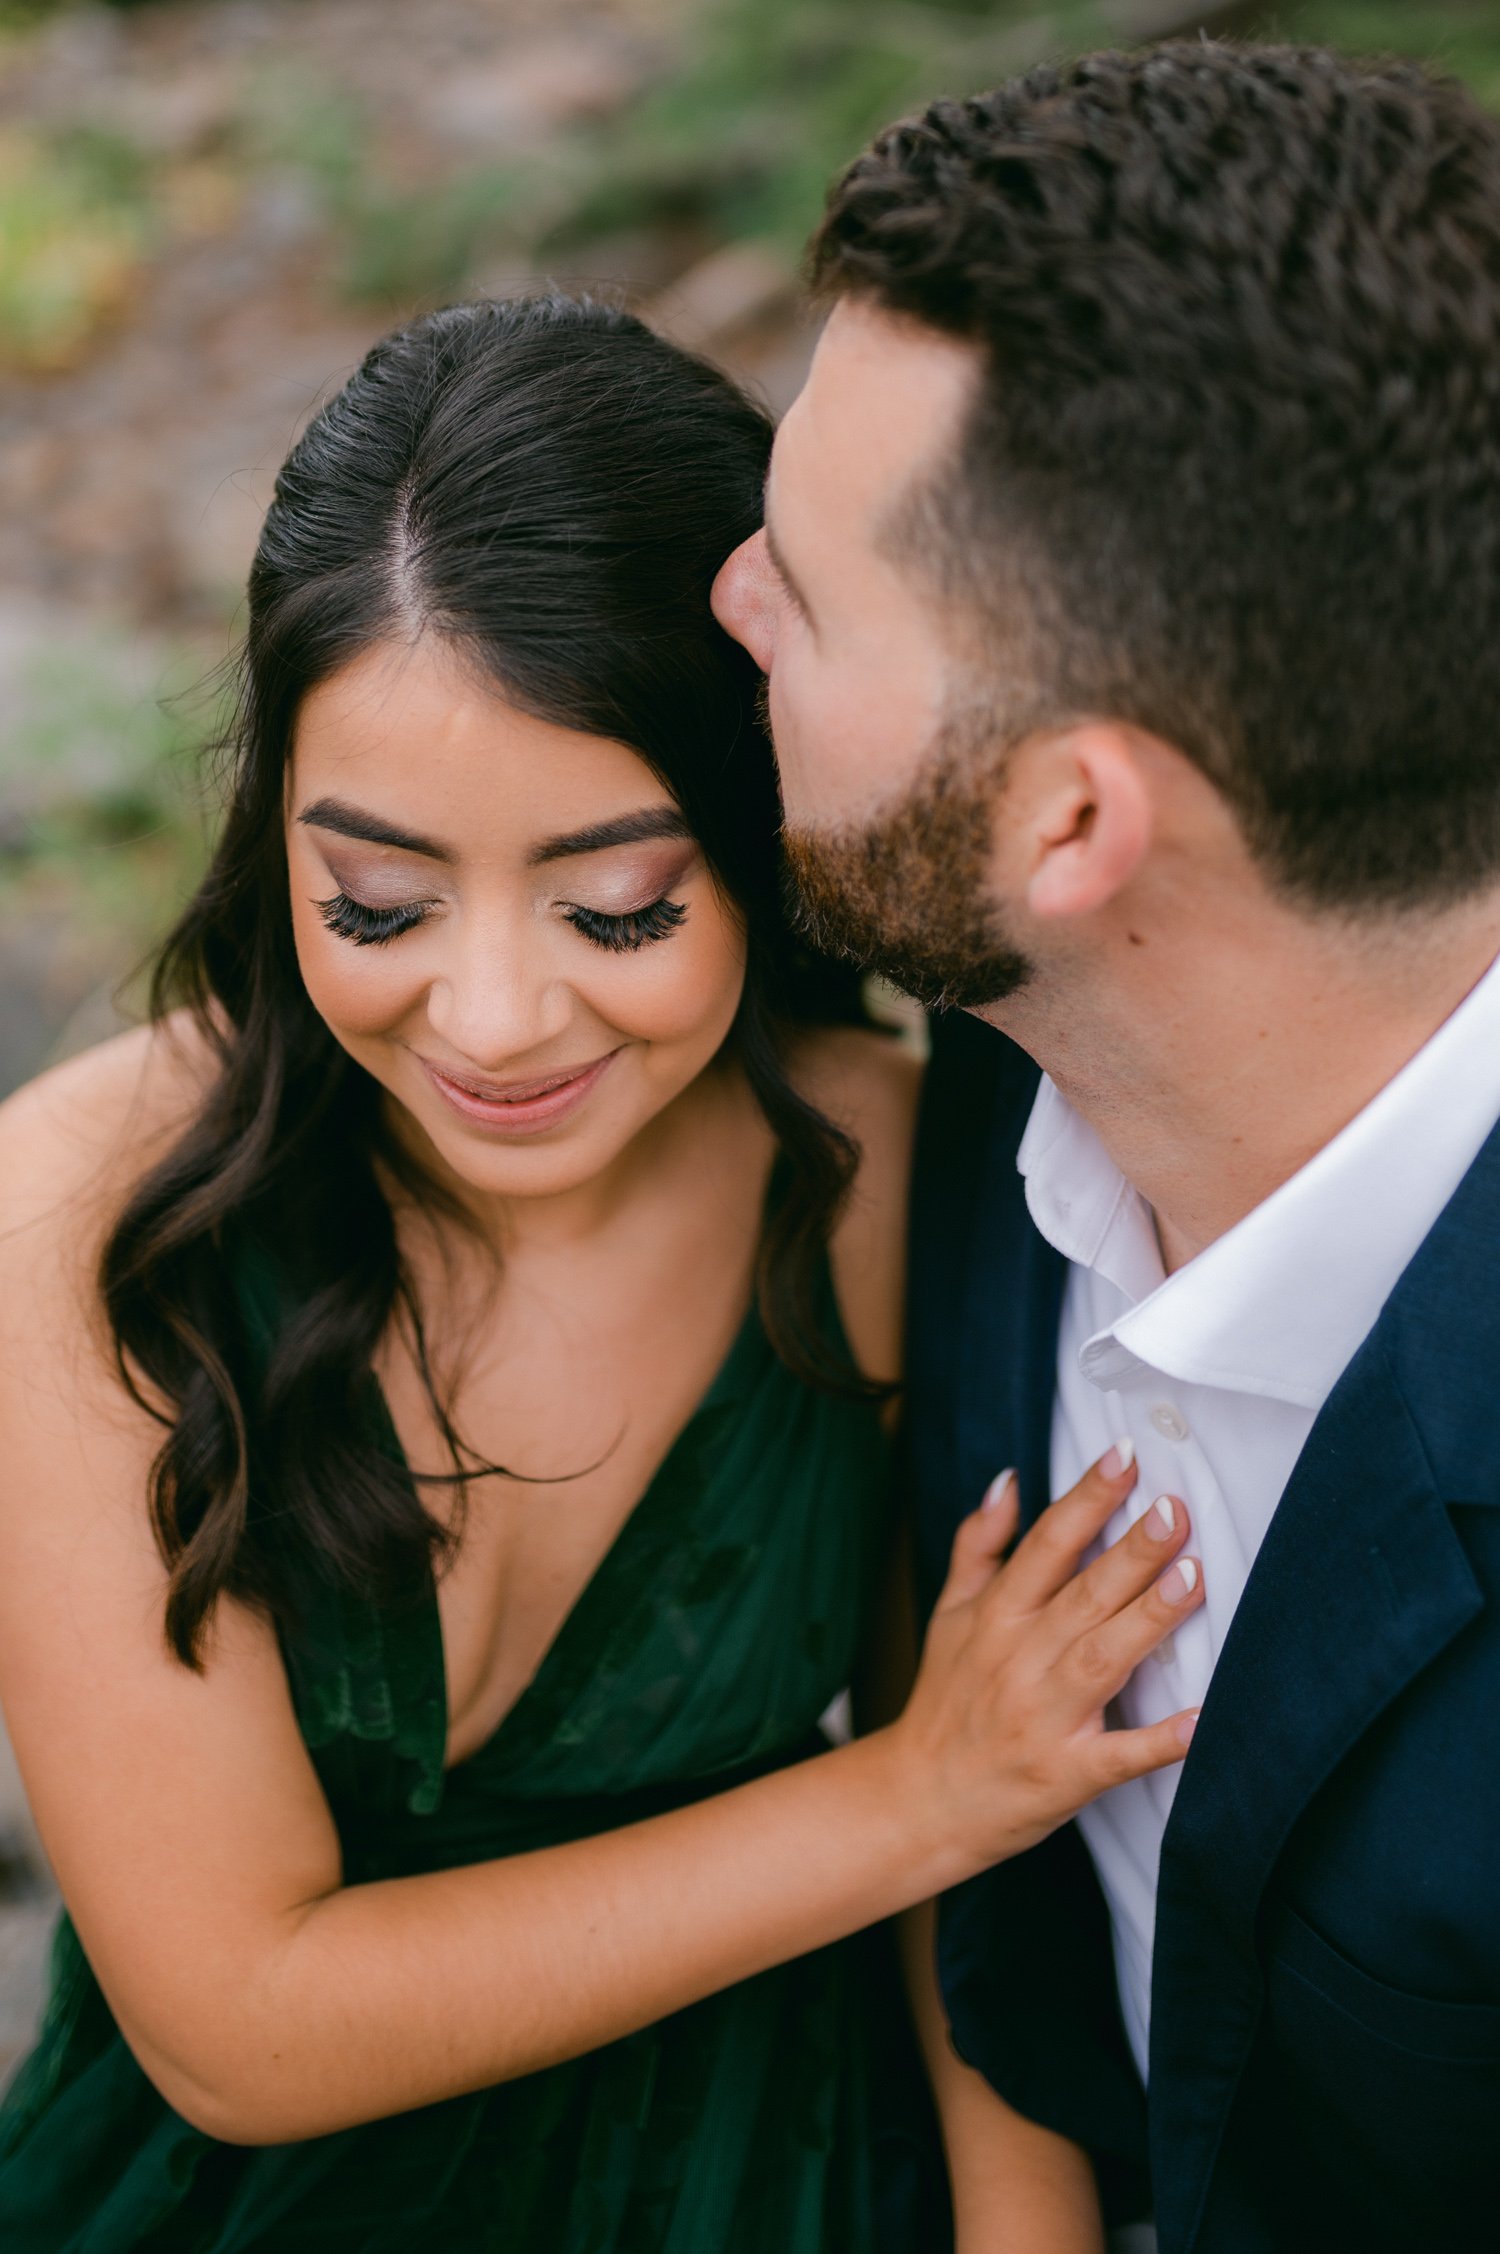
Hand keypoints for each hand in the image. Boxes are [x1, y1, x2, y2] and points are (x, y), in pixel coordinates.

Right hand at [888, 1449, 1201, 1880]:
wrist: (918, 1801)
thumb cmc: (944, 1701)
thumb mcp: (948, 1614)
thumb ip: (978, 1546)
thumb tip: (1009, 1481)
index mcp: (995, 1616)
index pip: (1047, 1544)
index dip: (1087, 1498)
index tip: (1126, 1456)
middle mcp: (1018, 1659)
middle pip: (1082, 1594)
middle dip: (1131, 1551)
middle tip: (1175, 1510)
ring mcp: (1043, 1718)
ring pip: (1103, 1659)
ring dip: (1149, 1619)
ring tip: (1193, 1577)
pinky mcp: (1067, 1774)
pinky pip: (1119, 1756)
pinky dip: (1159, 1741)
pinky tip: (1202, 1720)